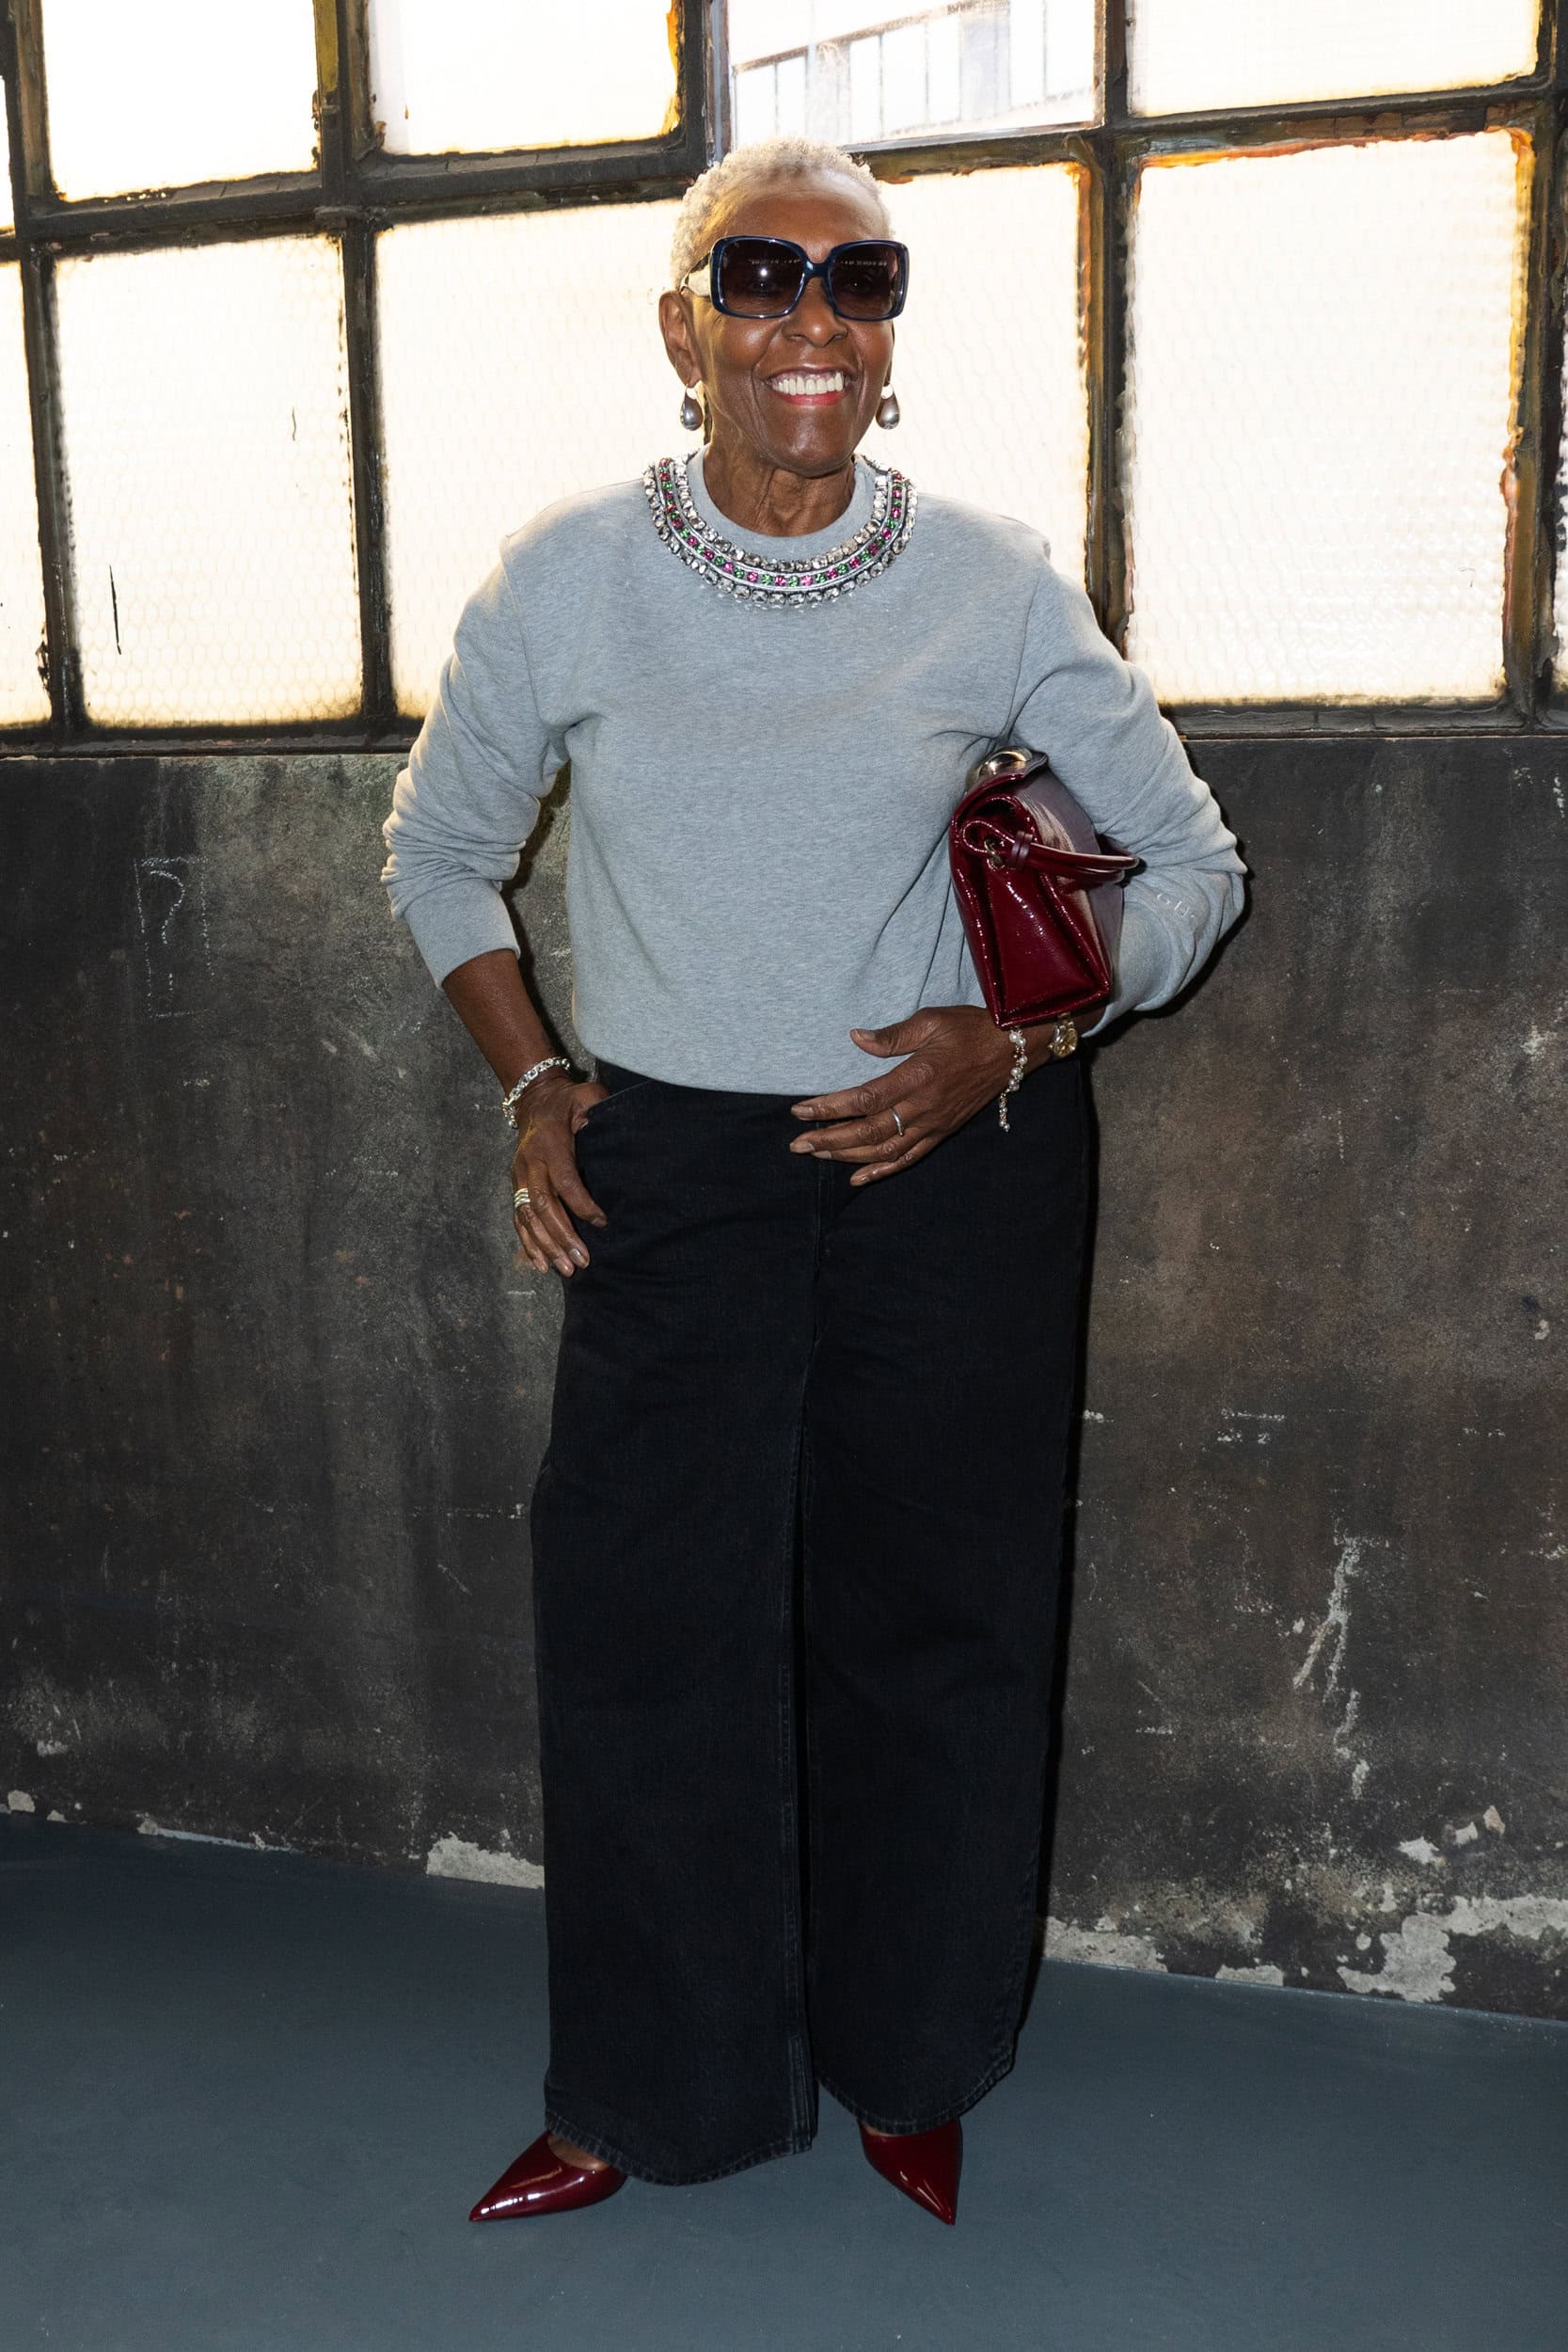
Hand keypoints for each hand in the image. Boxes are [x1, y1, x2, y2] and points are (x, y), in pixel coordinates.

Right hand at [510, 1072, 609, 1275]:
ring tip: (565, 1269)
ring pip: (527, 1217)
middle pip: (542, 1205)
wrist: (533, 1100)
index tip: (602, 1222)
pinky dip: (528, 1244)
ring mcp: (519, 1176)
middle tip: (582, 1260)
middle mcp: (530, 1164)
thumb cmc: (567, 1102)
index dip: (582, 1204)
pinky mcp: (516, 1186)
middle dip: (562, 1236)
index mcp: (549, 1145)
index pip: (564, 1181)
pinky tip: (541, 1265)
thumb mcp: (585, 1097)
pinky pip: (518, 1219)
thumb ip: (594, 1110)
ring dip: (545, 1246)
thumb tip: (600, 1129)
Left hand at [787, 1006, 1019, 1184]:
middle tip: (797, 1144)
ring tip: (818, 1154)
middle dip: (829, 1140)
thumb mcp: (930, 1022)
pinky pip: (909, 1158)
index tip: (800, 1110)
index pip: (864, 1099)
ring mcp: (933, 1124)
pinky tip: (858, 1178)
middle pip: (868, 1132)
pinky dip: (882, 1170)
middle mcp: (923, 1107)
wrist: (1011, 1050)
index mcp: (917, 1077)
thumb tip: (856, 1038)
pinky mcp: (942, 1132)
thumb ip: (891, 1036)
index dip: (829, 1108)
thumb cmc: (969, 1029)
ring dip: (848, 1156)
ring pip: (885, 1150)